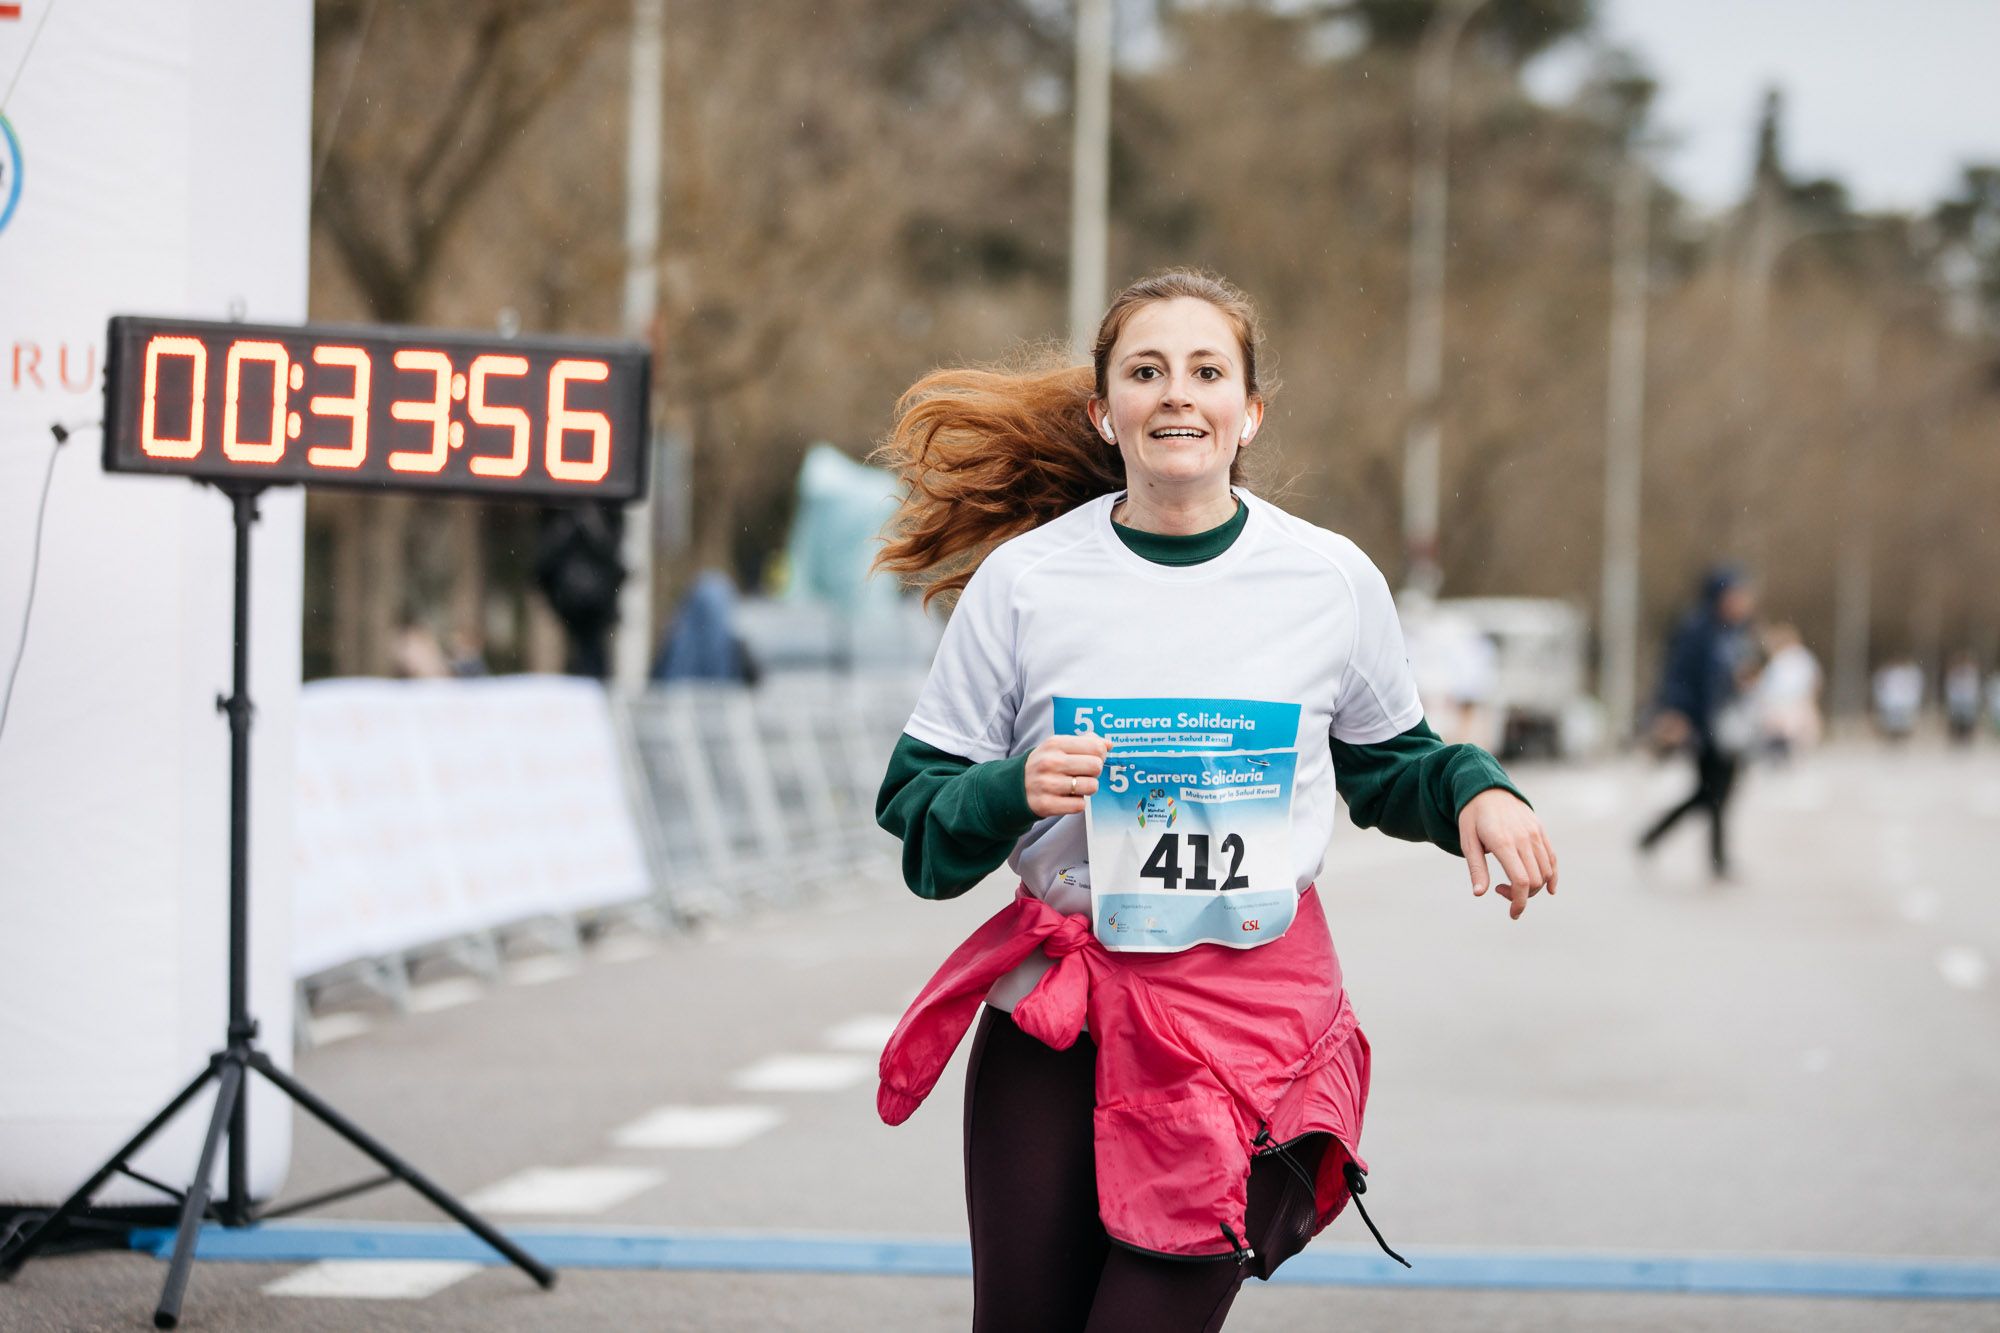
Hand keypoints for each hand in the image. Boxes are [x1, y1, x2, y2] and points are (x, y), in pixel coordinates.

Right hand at [1024, 733, 1112, 817]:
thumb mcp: (1058, 746)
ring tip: (1075, 786)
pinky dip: (1077, 803)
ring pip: (1091, 787)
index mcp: (1055, 744)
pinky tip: (1067, 797)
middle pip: (1096, 766)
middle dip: (1094, 772)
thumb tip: (1108, 744)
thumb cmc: (1044, 765)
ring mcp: (1048, 784)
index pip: (1096, 747)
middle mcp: (1051, 762)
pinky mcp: (1047, 804)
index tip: (1092, 758)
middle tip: (1082, 774)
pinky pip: (1080, 805)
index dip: (1100, 754)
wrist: (1014, 786)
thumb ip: (1085, 742)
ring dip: (1087, 788)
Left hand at [1459, 788, 1556, 919]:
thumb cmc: (1472, 818)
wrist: (1487, 789)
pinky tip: (1548, 888)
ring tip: (1512, 882)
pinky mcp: (1540, 831)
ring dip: (1534, 887)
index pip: (1520, 880)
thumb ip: (1476, 868)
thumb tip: (1479, 893)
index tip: (1513, 913)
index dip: (1519, 902)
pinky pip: (1552, 858)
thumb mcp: (1467, 842)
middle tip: (1501, 890)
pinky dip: (1552, 876)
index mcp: (1503, 842)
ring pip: (1546, 872)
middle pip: (1535, 880)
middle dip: (1522, 896)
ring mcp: (1535, 834)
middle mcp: (1523, 838)